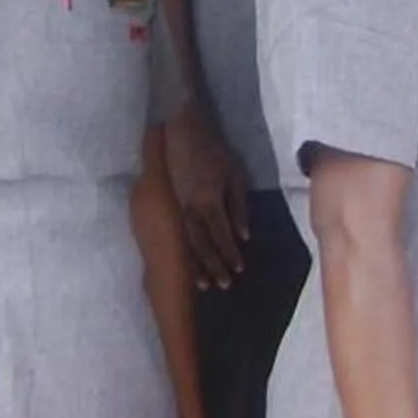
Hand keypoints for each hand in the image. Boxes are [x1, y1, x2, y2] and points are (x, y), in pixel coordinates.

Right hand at [163, 108, 248, 289]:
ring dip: (197, 265)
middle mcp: (191, 210)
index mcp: (209, 201)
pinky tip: (192, 261)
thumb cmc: (214, 151)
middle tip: (223, 286)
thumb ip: (238, 207)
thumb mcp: (235, 175)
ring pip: (189, 243)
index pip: (221, 235)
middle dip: (213, 267)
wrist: (183, 131)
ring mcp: (179, 207)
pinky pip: (182, 234)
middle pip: (202, 245)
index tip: (239, 270)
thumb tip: (243, 236)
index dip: (230, 254)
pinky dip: (188, 251)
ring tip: (203, 284)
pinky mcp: (174, 204)